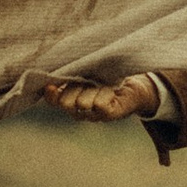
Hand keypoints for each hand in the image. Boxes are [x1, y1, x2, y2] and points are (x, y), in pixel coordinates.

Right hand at [40, 73, 158, 122]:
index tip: (52, 84)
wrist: (135, 82)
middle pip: (65, 102)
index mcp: (70, 99)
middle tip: (89, 80)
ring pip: (82, 102)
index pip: (53, 101)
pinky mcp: (109, 116)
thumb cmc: (108, 73)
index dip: (51, 94)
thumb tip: (52, 71)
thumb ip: (69, 71)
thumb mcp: (86, 70)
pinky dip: (105, 93)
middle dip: (76, 87)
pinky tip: (111, 91)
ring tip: (103, 84)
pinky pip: (99, 105)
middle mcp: (79, 111)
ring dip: (93, 88)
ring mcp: (94, 116)